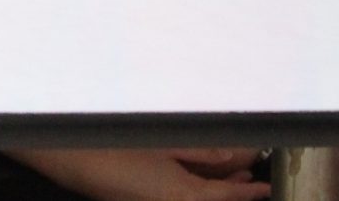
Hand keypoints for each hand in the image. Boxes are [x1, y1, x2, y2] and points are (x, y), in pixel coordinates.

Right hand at [15, 148, 268, 200]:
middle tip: (248, 175)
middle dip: (232, 190)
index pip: (228, 195)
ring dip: (211, 191)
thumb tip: (231, 154)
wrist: (73, 161)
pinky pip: (177, 198)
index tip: (265, 185)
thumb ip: (200, 151)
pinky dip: (190, 191)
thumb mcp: (162, 144)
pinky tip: (188, 176)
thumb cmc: (116, 149)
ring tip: (223, 175)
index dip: (249, 190)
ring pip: (195, 200)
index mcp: (187, 195)